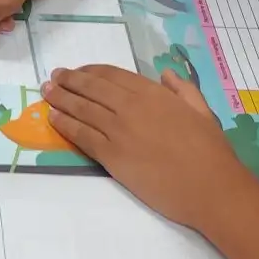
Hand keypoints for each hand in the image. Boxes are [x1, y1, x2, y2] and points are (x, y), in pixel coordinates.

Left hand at [40, 65, 251, 231]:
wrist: (210, 188)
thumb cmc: (211, 151)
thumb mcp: (202, 110)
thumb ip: (183, 89)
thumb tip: (164, 74)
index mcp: (154, 93)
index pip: (112, 75)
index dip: (90, 71)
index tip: (77, 71)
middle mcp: (131, 107)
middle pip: (91, 88)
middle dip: (69, 80)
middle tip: (53, 77)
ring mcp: (119, 131)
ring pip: (81, 109)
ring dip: (60, 99)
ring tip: (46, 93)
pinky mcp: (112, 157)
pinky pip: (82, 136)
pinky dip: (65, 125)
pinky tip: (53, 119)